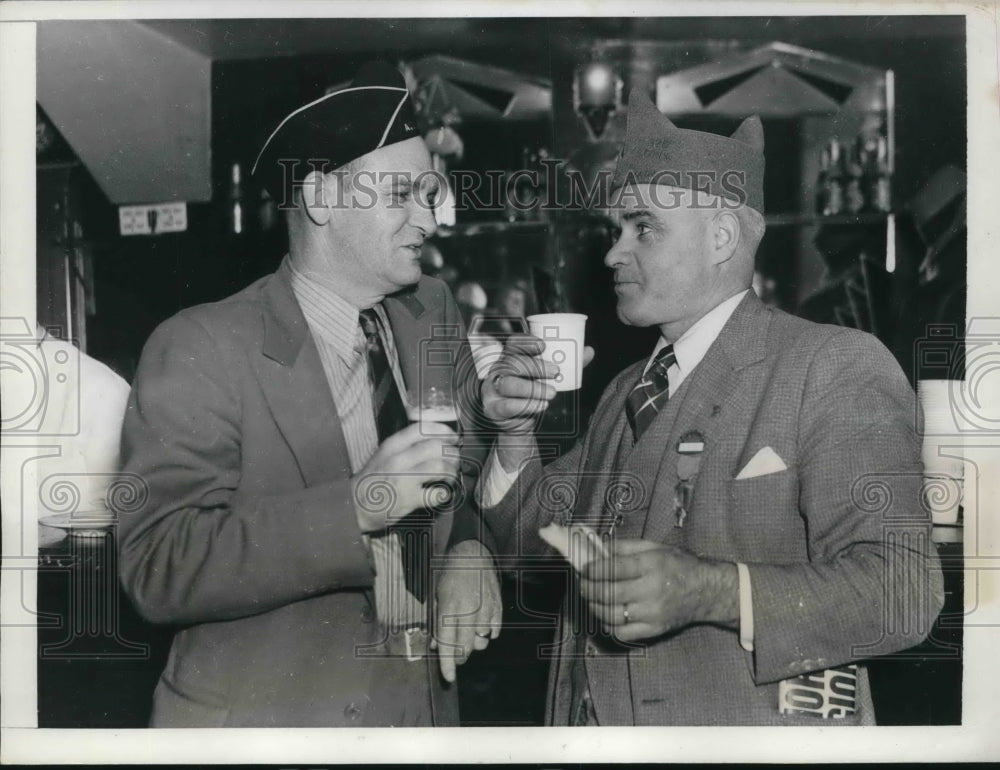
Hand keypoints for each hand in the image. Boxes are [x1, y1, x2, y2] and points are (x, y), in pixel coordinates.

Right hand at [352, 422, 460, 532]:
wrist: (355, 505)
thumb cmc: (373, 479)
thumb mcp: (384, 455)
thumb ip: (406, 446)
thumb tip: (437, 441)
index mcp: (392, 445)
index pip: (422, 429)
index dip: (443, 431)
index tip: (454, 437)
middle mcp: (398, 459)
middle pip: (436, 447)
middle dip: (452, 453)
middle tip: (454, 460)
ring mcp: (404, 479)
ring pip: (439, 467)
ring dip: (451, 472)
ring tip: (450, 476)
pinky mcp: (409, 499)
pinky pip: (436, 494)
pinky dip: (444, 494)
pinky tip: (441, 494)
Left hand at [431, 539, 501, 682]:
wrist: (472, 554)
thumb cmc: (450, 574)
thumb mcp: (436, 596)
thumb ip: (436, 623)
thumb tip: (436, 646)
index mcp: (449, 608)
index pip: (447, 644)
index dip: (447, 665)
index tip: (448, 678)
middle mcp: (468, 612)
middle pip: (466, 648)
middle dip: (458, 656)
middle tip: (454, 651)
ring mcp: (485, 610)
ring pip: (481, 643)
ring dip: (473, 644)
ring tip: (467, 633)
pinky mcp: (498, 608)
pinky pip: (494, 633)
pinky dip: (486, 633)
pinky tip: (480, 624)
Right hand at [481, 335, 594, 433]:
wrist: (518, 421)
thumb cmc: (532, 392)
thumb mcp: (546, 377)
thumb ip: (567, 365)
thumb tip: (589, 351)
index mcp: (510, 358)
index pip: (513, 344)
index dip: (526, 342)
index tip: (543, 346)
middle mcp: (498, 371)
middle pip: (513, 363)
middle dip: (535, 366)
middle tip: (556, 371)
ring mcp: (493, 389)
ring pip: (509, 384)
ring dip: (532, 388)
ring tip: (552, 393)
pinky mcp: (493, 408)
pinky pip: (507, 406)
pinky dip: (526, 405)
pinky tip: (541, 406)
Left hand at [579, 539, 738, 642]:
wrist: (707, 590)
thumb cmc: (679, 565)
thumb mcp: (654, 547)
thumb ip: (624, 547)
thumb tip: (597, 549)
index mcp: (651, 565)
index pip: (613, 569)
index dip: (592, 569)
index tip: (584, 569)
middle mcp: (652, 589)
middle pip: (608, 594)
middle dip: (588, 588)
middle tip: (582, 584)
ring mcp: (653, 613)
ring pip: (611, 615)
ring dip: (594, 607)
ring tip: (591, 598)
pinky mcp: (655, 629)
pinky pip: (622, 633)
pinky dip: (608, 625)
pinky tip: (607, 614)